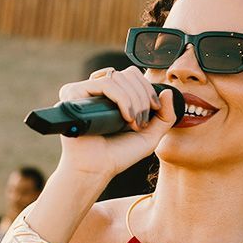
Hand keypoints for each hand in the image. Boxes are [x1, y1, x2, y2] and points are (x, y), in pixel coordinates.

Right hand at [57, 66, 173, 178]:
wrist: (96, 169)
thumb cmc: (118, 155)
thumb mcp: (149, 136)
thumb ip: (165, 117)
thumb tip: (168, 92)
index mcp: (113, 95)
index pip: (134, 75)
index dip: (148, 89)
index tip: (154, 110)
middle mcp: (98, 90)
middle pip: (128, 74)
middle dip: (142, 96)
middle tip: (141, 121)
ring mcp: (85, 90)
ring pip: (118, 77)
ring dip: (133, 100)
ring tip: (132, 122)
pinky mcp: (74, 93)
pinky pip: (104, 83)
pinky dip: (121, 98)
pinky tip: (124, 117)